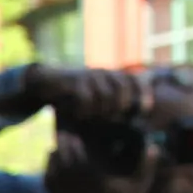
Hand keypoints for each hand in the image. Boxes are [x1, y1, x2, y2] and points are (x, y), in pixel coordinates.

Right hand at [28, 64, 151, 122]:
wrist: (47, 82)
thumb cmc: (74, 96)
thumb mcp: (95, 98)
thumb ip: (112, 106)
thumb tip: (130, 120)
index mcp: (111, 76)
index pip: (135, 80)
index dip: (144, 93)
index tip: (145, 110)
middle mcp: (103, 72)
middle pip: (122, 89)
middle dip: (120, 107)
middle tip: (111, 120)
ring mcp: (89, 75)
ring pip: (105, 95)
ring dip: (99, 111)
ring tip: (91, 119)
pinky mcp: (74, 80)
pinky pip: (87, 97)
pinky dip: (85, 109)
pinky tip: (79, 115)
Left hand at [42, 134, 148, 192]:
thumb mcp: (140, 185)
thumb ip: (147, 165)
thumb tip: (155, 146)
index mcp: (96, 178)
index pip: (79, 156)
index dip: (74, 143)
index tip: (74, 134)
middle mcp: (79, 185)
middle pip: (64, 160)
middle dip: (63, 146)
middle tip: (63, 135)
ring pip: (53, 171)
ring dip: (54, 158)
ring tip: (57, 148)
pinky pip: (50, 185)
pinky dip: (48, 173)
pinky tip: (51, 166)